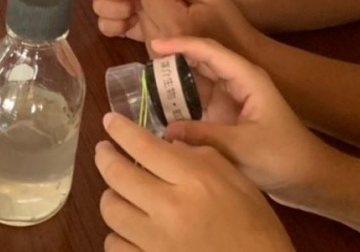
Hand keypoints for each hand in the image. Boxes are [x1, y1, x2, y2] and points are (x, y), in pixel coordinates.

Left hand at [96, 113, 293, 251]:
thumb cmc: (255, 226)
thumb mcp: (237, 181)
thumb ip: (200, 156)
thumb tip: (165, 144)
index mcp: (194, 181)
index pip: (143, 146)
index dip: (120, 129)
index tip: (109, 121)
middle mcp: (169, 209)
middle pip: (116, 175)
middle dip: (104, 157)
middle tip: (104, 150)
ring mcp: (155, 242)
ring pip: (110, 209)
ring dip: (112, 196)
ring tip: (119, 192)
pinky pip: (114, 245)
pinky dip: (117, 235)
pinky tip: (128, 230)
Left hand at [136, 0, 261, 53]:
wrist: (237, 56)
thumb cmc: (225, 20)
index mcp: (176, 25)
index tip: (182, 0)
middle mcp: (161, 45)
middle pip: (142, 10)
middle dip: (159, 7)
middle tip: (183, 12)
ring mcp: (156, 58)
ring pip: (142, 23)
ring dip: (158, 20)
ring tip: (182, 24)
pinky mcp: (155, 65)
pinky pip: (145, 37)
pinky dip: (157, 33)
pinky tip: (176, 36)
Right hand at [151, 37, 338, 204]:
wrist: (309, 180)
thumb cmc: (284, 157)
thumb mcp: (242, 147)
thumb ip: (202, 136)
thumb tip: (164, 130)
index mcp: (248, 78)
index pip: (210, 50)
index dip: (182, 44)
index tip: (154, 44)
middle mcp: (238, 83)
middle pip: (201, 62)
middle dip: (174, 61)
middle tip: (142, 69)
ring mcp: (232, 101)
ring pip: (197, 83)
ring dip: (175, 84)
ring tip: (145, 88)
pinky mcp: (227, 119)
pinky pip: (198, 104)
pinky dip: (181, 105)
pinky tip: (160, 112)